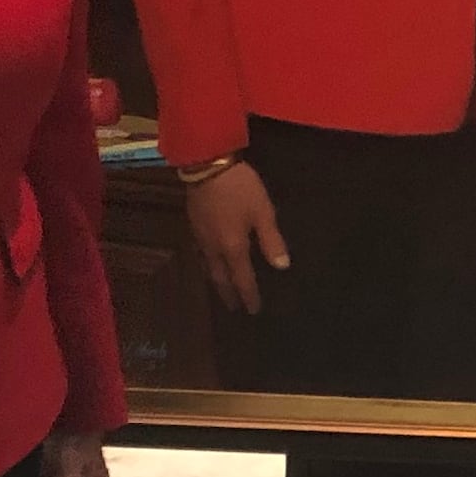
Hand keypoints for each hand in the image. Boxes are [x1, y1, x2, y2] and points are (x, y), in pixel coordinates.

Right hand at [185, 161, 288, 314]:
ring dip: (217, 282)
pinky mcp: (193, 225)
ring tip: (223, 290)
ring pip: (208, 268)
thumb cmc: (240, 189)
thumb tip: (281, 267)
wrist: (207, 166)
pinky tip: (210, 261)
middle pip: (221, 278)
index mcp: (233, 248)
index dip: (249, 296)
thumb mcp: (263, 212)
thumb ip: (272, 241)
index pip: (242, 279)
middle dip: (229, 294)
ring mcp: (201, 237)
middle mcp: (214, 249)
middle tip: (234, 308)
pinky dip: (208, 265)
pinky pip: (201, 255)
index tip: (254, 310)